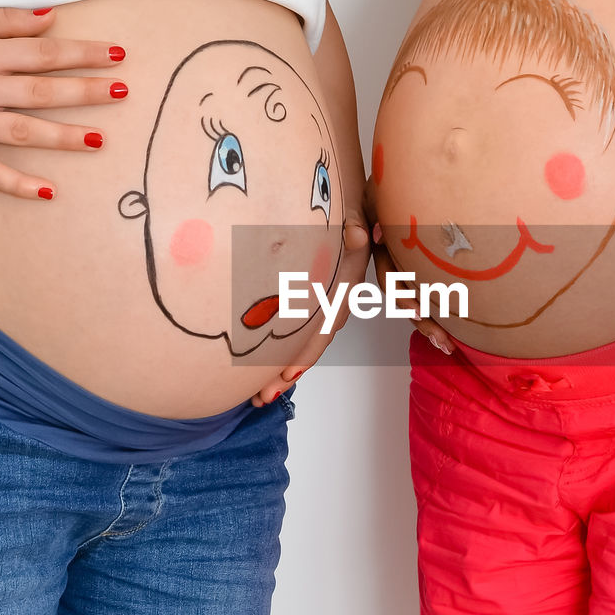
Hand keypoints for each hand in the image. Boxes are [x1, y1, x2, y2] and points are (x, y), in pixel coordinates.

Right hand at [0, 7, 128, 198]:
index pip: (44, 53)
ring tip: (101, 139)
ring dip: (65, 137)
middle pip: (42, 91)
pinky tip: (48, 191)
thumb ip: (6, 21)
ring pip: (24, 132)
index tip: (117, 55)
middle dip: (87, 91)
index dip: (83, 53)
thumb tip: (53, 19)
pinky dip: (18, 184)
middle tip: (124, 91)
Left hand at [250, 211, 371, 406]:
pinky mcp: (309, 308)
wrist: (350, 216)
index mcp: (342, 290)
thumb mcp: (354, 219)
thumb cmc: (347, 219)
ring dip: (278, 372)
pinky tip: (257, 374)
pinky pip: (294, 337)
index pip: (324, 326)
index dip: (307, 350)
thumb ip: (354, 227)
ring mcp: (320, 310)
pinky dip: (277, 357)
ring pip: (299, 347)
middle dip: (285, 373)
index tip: (288, 371)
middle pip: (308, 347)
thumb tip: (358, 233)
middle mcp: (333, 307)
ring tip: (255, 397)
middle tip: (261, 398)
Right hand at [360, 170, 454, 355]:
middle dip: (423, 320)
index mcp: (381, 247)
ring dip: (431, 322)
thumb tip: (369, 235)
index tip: (420, 312)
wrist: (402, 165)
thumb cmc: (386, 179)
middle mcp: (392, 258)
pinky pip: (429, 286)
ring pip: (417, 297)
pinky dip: (440, 306)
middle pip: (405, 296)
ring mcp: (406, 260)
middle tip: (443, 341)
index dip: (404, 297)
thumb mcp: (370, 193)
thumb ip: (360, 215)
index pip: (390, 278)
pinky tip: (455, 328)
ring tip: (448, 345)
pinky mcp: (421, 258)